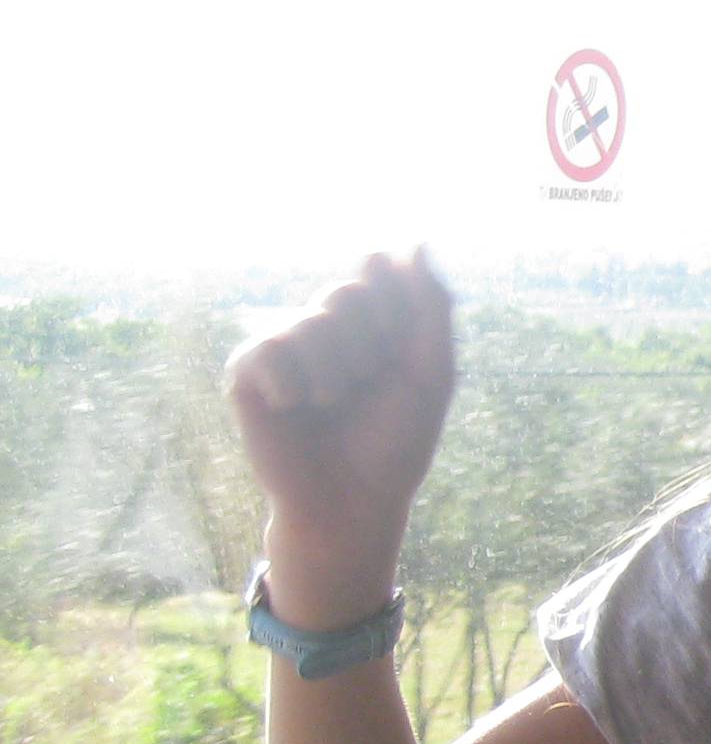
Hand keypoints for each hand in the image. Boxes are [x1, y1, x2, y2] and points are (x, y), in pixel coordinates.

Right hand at [225, 252, 455, 619]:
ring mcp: (282, 346)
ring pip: (311, 323)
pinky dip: (294, 386)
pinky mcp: (246, 372)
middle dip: (370, 347)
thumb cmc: (394, 442)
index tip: (396, 355)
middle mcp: (323, 326)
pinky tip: (293, 410)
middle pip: (347, 292)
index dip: (394, 317)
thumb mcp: (430, 372)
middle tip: (364, 388)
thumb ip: (430, 306)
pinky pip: (270, 349)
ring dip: (336, 375)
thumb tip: (416, 241)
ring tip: (330, 406)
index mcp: (369, 322)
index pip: (379, 272)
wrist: (353, 501)